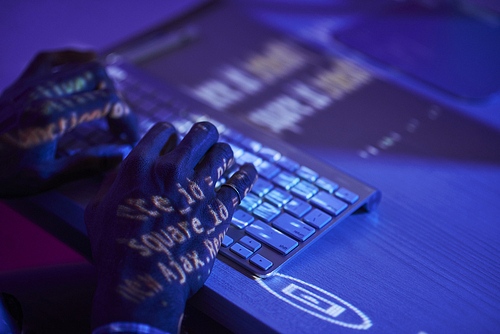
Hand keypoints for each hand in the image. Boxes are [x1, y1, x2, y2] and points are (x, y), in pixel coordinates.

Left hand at [0, 50, 138, 197]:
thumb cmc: (1, 173)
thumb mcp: (46, 178)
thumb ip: (88, 164)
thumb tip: (121, 155)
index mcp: (52, 116)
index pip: (106, 101)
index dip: (126, 118)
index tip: (127, 137)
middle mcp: (43, 91)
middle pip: (97, 76)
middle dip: (117, 99)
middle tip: (119, 124)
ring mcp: (32, 82)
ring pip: (80, 64)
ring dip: (101, 82)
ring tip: (108, 105)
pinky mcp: (23, 82)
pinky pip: (52, 58)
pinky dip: (73, 57)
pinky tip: (85, 66)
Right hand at [85, 122, 256, 332]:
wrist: (141, 284)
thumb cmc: (115, 251)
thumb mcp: (97, 210)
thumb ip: (113, 181)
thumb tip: (125, 166)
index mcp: (139, 166)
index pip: (164, 131)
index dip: (171, 134)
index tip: (176, 141)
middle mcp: (171, 171)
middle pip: (201, 133)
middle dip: (206, 134)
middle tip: (208, 140)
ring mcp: (198, 190)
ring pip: (223, 153)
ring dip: (224, 153)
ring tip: (225, 157)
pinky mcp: (218, 211)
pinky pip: (240, 184)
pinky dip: (246, 175)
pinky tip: (248, 172)